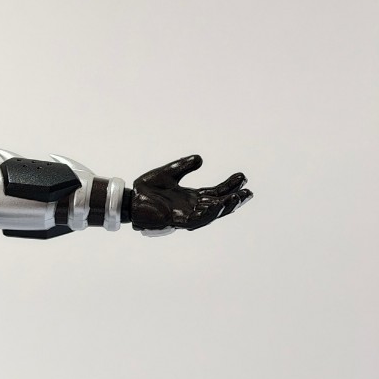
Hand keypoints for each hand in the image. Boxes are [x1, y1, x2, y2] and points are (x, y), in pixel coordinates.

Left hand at [130, 155, 251, 234]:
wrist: (129, 199)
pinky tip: (220, 203)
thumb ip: (184, 166)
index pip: (215, 192)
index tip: (243, 177)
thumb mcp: (168, 173)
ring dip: (226, 206)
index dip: (229, 186)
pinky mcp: (177, 220)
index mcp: (191, 198)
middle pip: (218, 205)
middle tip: (249, 192)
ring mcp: (185, 216)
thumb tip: (200, 158)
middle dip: (234, 199)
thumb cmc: (146, 189)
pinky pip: (197, 218)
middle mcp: (191, 208)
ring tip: (240, 197)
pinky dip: (210, 212)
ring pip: (211, 213)